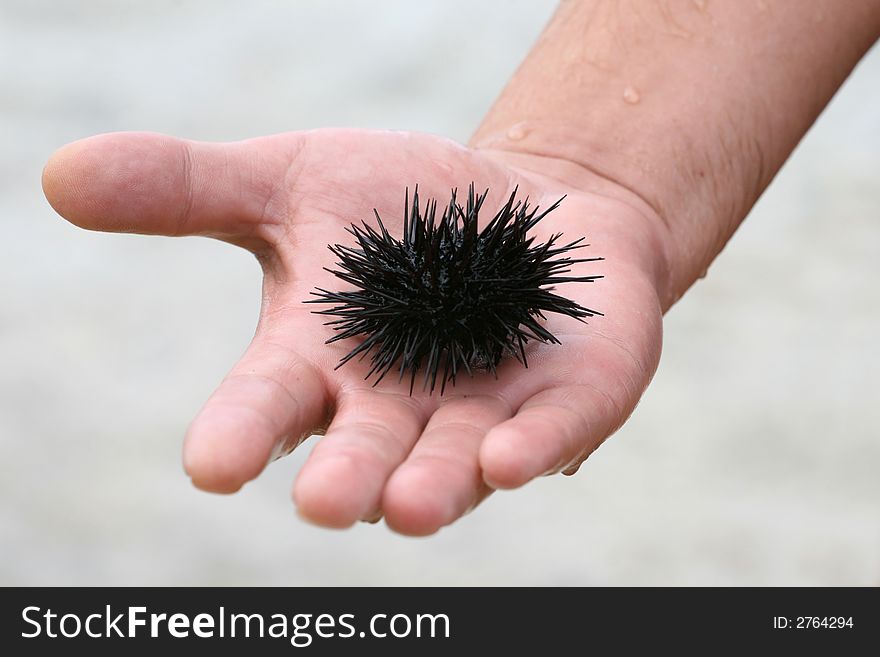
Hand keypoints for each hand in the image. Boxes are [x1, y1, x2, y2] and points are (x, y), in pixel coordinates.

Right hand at [42, 129, 666, 534]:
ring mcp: (480, 411)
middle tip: (325, 503)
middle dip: (346, 477)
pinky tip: (511, 459)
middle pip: (362, 453)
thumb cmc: (400, 205)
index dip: (241, 433)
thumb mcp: (296, 179)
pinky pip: (547, 432)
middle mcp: (394, 406)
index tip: (212, 464)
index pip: (267, 404)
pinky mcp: (560, 401)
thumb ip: (192, 187)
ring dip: (431, 485)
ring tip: (407, 505)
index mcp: (320, 363)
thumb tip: (60, 176)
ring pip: (451, 463)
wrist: (524, 206)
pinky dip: (532, 446)